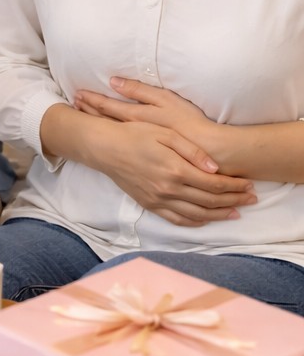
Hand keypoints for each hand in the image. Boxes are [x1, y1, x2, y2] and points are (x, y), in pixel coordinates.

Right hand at [73, 79, 254, 226]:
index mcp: (175, 169)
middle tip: (251, 199)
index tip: (248, 184)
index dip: (234, 186)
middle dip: (234, 200)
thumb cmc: (134, 134)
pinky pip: (177, 220)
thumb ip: (192, 151)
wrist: (104, 147)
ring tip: (236, 211)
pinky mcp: (149, 204)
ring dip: (219, 215)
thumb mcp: (165, 132)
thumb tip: (215, 169)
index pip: (214, 184)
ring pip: (196, 215)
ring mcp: (158, 199)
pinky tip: (206, 219)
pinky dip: (195, 222)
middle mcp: (168, 189)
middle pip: (209, 201)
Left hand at [75, 76, 215, 140]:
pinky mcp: (145, 162)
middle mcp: (131, 136)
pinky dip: (108, 149)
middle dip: (88, 113)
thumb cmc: (189, 123)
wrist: (211, 153)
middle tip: (74, 104)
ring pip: (109, 138)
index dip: (92, 100)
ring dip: (93, 129)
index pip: (106, 108)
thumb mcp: (165, 100)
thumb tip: (113, 81)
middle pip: (103, 122)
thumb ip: (138, 91)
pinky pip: (121, 154)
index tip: (78, 94)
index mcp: (135, 119)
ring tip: (80, 123)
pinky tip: (103, 148)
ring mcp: (137, 151)